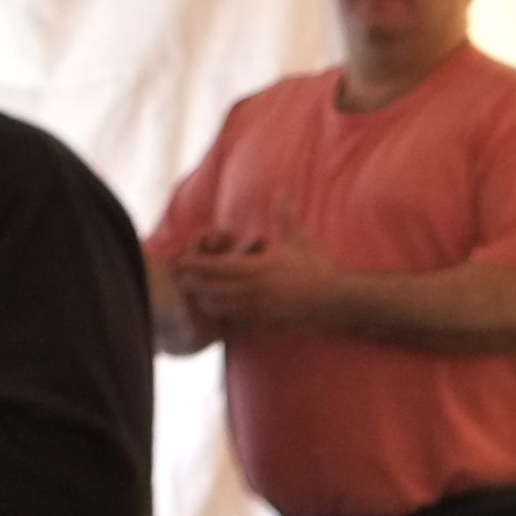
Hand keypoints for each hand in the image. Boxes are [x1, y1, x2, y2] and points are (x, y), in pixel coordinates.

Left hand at [169, 210, 350, 336]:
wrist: (336, 299)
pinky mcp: (268, 321)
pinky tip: (221, 313)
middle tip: (180, 279)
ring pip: (224, 307)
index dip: (198, 264)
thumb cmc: (318, 268)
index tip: (183, 261)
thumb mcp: (299, 240)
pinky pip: (240, 320)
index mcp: (260, 268)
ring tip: (196, 295)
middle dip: (196, 283)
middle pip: (215, 288)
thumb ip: (285, 217)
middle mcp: (256, 289)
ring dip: (208, 300)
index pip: (220, 266)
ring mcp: (260, 308)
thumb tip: (280, 193)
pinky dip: (227, 316)